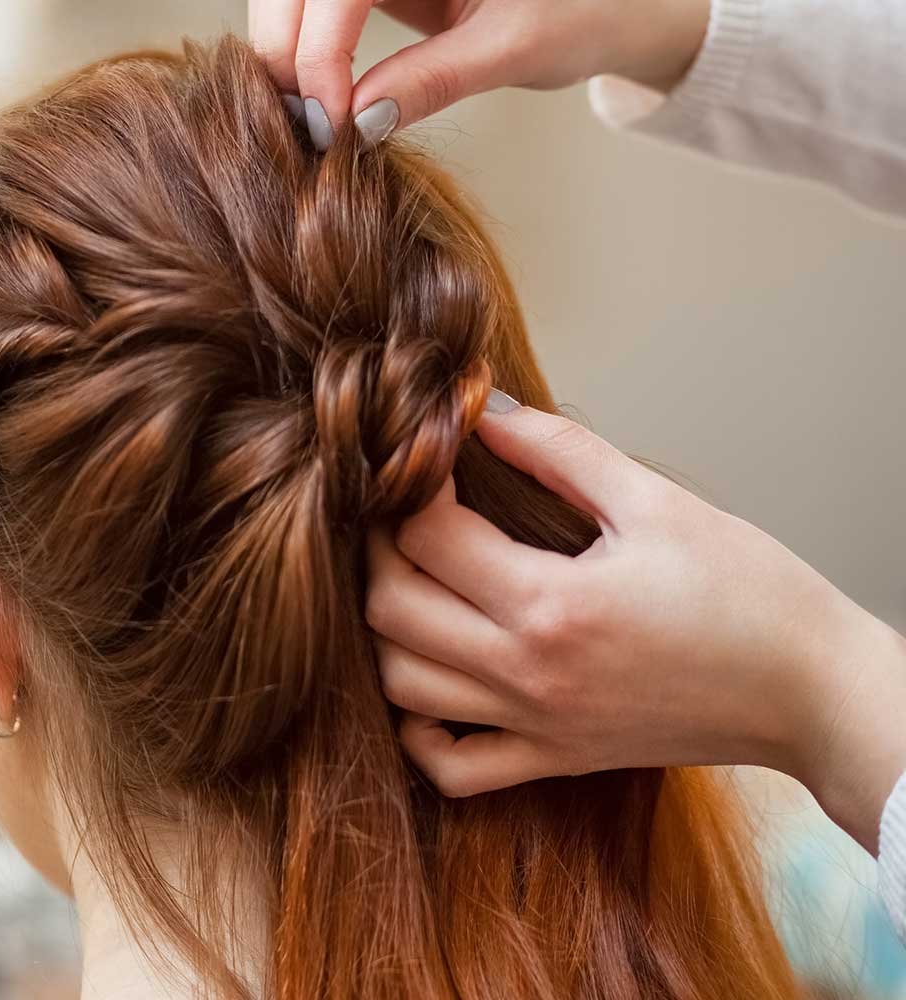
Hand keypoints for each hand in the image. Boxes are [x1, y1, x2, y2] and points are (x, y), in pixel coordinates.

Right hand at [247, 0, 712, 141]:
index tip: (330, 121)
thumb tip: (357, 123)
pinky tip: (320, 94)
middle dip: (286, 48)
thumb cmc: (587, 11)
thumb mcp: (516, 48)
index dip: (320, 50)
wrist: (616, 5)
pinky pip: (312, 7)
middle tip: (307, 125)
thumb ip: (435, 79)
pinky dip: (303, 49)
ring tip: (312, 114)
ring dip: (286, 49)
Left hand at [367, 398, 905, 850]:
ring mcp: (534, 726)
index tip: (434, 457)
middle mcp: (527, 673)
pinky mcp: (552, 760)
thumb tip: (486, 411)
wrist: (811, 693)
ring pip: (400, 686)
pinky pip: (449, 767)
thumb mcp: (656, 502)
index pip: (426, 536)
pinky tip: (433, 679)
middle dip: (379, 550)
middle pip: (390, 610)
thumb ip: (561, 453)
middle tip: (405, 513)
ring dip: (387, 630)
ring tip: (416, 581)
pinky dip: (417, 729)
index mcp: (552, 604)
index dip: (414, 484)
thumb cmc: (749, 594)